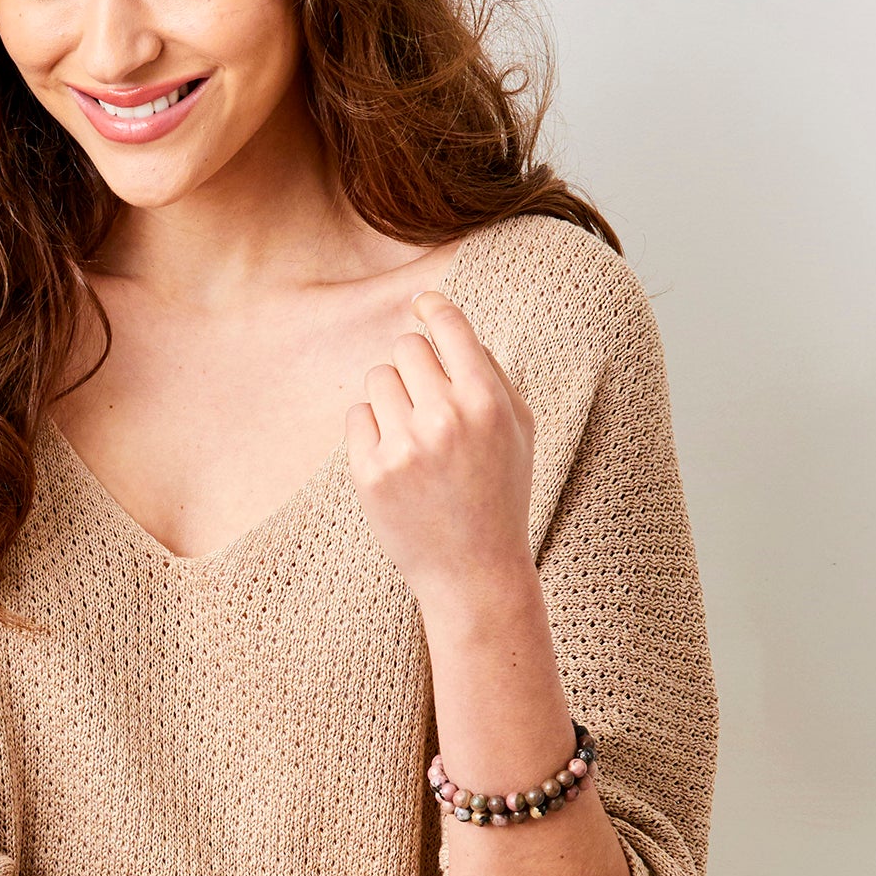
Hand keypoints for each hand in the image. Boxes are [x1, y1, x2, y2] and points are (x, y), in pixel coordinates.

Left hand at [345, 289, 536, 622]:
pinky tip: (397, 458)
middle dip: (414, 365)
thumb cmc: (499, 492)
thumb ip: (489, 371)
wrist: (473, 571)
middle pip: (406, 347)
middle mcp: (444, 418)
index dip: (433, 307)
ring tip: (414, 434)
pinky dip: (372, 430)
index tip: (423, 304)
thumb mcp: (518, 429)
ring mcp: (404, 446)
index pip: (449, 327)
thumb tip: (444, 321)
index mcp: (487, 402)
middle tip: (426, 398)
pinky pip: (357, 416)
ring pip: (377, 378)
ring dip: (392, 397)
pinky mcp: (370, 472)